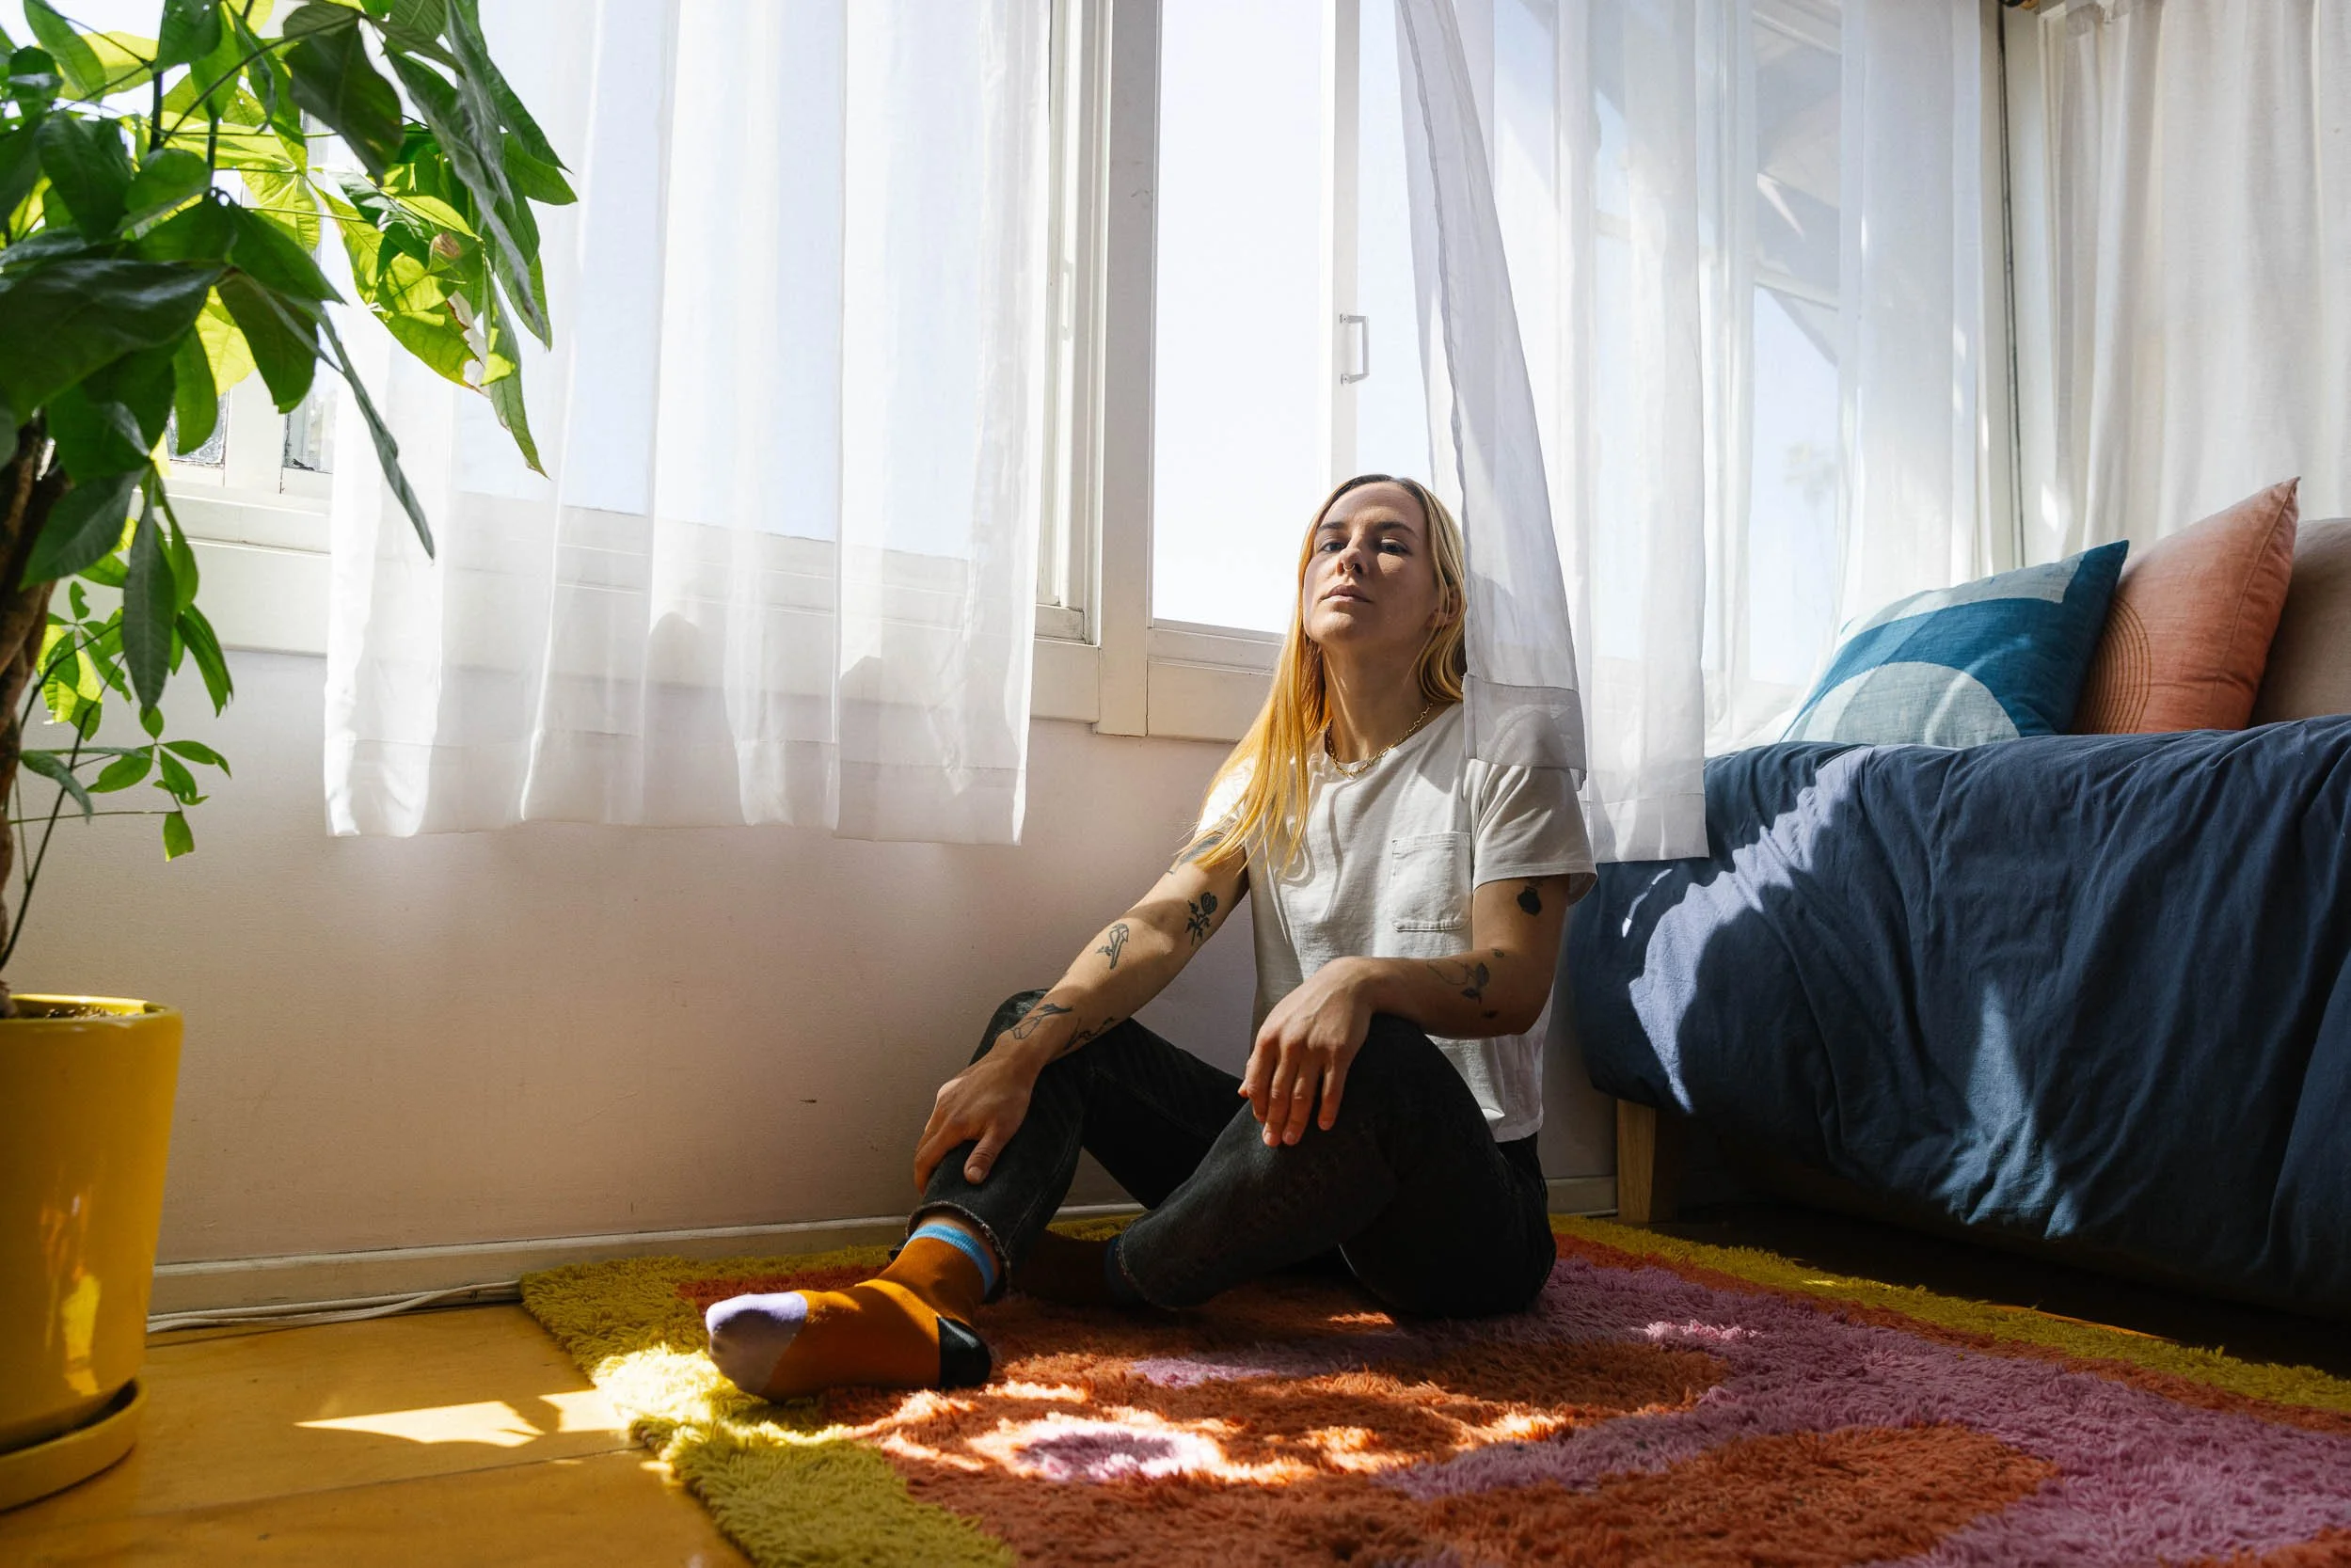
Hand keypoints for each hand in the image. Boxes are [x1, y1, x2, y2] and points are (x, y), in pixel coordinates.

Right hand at [913, 1045, 1035, 1190]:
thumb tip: (970, 1179)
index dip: (921, 1178)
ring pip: (929, 1128)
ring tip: (943, 1160)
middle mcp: (941, 1111)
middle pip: (923, 1145)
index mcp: (951, 1125)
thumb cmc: (1010, 1096)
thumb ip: (984, 1155)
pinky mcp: (949, 1089)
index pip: (925, 1158)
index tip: (925, 1191)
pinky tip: (953, 1132)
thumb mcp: (1002, 1131)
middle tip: (933, 1182)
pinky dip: (938, 1129)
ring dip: (931, 1147)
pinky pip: (937, 1114)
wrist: (1012, 1061)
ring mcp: (943, 1098)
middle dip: (924, 1166)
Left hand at [1239, 957, 1374, 1146]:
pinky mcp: (1340, 1052)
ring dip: (1297, 1122)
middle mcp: (1289, 1044)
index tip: (1262, 1124)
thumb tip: (1243, 1091)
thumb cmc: (1307, 1007)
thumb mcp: (1277, 1024)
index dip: (1258, 1107)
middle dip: (1274, 1121)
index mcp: (1268, 1037)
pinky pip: (1332, 1088)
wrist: (1346, 984)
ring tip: (1293, 1140)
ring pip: (1302, 1095)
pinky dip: (1328, 1110)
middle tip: (1273, 1143)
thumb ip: (1259, 1057)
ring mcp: (1314, 1048)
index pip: (1257, 1081)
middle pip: (1278, 1093)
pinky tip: (1324, 1125)